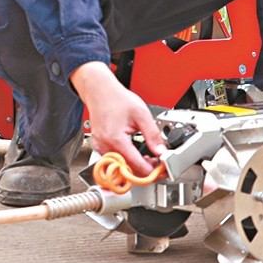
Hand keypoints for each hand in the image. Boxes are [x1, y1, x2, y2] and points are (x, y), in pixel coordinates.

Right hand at [72, 62, 165, 177]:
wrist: (99, 90)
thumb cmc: (117, 99)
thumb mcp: (141, 114)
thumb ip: (153, 135)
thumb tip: (162, 152)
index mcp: (116, 139)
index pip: (137, 166)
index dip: (153, 171)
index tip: (162, 170)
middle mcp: (105, 146)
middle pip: (129, 169)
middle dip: (146, 170)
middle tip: (158, 163)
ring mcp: (100, 147)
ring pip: (121, 167)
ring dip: (136, 166)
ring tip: (148, 156)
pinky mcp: (99, 146)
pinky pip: (115, 160)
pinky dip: (127, 160)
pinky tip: (136, 152)